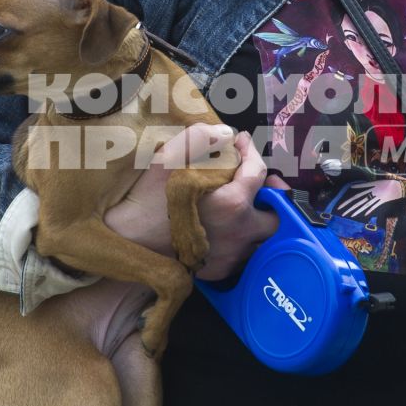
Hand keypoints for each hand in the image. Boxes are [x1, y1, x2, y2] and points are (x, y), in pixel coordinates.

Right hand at [104, 124, 282, 279]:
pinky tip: (226, 228)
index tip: (242, 144)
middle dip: (272, 197)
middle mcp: (239, 233)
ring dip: (257, 219)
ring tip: (245, 206)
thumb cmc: (147, 200)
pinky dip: (241, 240)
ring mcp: (232, 255)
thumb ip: (201, 138)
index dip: (251, 152)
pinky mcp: (220, 271)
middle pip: (277, 216)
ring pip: (263, 238)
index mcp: (233, 203)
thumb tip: (225, 134)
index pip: (258, 172)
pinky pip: (243, 255)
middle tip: (262, 185)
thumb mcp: (169, 159)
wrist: (128, 241)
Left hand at [334, 177, 405, 218]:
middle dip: (349, 208)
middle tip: (342, 214)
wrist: (396, 185)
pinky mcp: (381, 201)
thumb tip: (352, 186)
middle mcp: (370, 194)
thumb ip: (362, 185)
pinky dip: (370, 210)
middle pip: (358, 202)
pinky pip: (374, 206)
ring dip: (357, 211)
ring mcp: (376, 198)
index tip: (340, 206)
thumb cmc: (384, 183)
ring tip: (350, 216)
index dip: (347, 201)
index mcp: (367, 189)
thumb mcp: (372, 183)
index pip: (354, 197)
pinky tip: (364, 215)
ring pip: (365, 205)